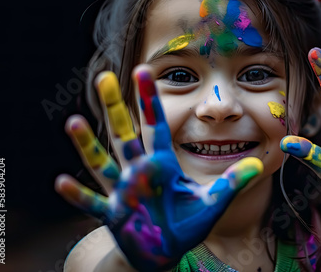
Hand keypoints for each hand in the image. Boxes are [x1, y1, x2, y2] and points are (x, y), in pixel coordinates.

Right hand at [55, 66, 262, 270]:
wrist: (162, 252)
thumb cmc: (185, 223)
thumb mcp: (211, 201)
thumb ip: (231, 183)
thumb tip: (258, 164)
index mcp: (162, 163)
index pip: (155, 125)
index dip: (150, 99)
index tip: (144, 70)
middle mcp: (139, 171)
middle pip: (125, 134)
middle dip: (116, 108)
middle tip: (104, 78)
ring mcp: (123, 192)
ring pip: (104, 164)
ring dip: (89, 146)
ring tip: (73, 122)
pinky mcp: (113, 214)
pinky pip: (92, 204)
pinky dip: (78, 195)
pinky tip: (62, 181)